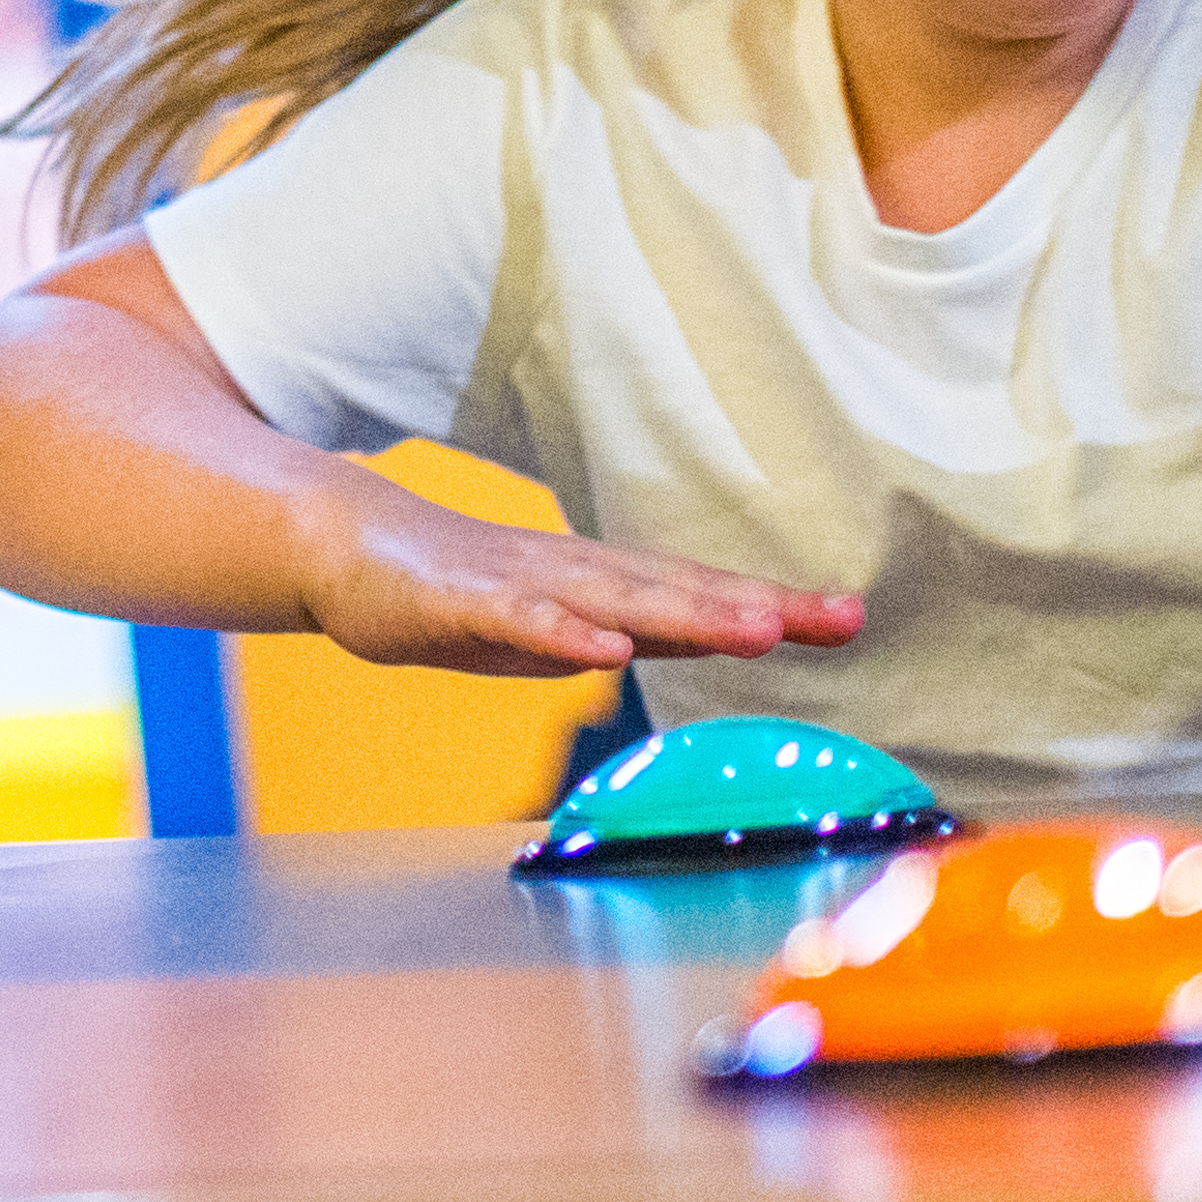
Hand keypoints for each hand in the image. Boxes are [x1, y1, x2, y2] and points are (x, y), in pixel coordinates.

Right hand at [291, 466, 862, 678]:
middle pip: (682, 592)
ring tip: (757, 629)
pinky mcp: (464, 604)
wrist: (350, 548)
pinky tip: (607, 652)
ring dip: (690, 616)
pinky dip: (566, 636)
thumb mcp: (559, 627)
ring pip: (619, 601)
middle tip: (837, 619)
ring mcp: (524, 585)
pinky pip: (522, 622)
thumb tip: (699, 642)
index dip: (778, 607)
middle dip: (760, 607)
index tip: (850, 618)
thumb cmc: (462, 596)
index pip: (705, 595)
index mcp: (605, 585)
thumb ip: (626, 633)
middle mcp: (579, 575)